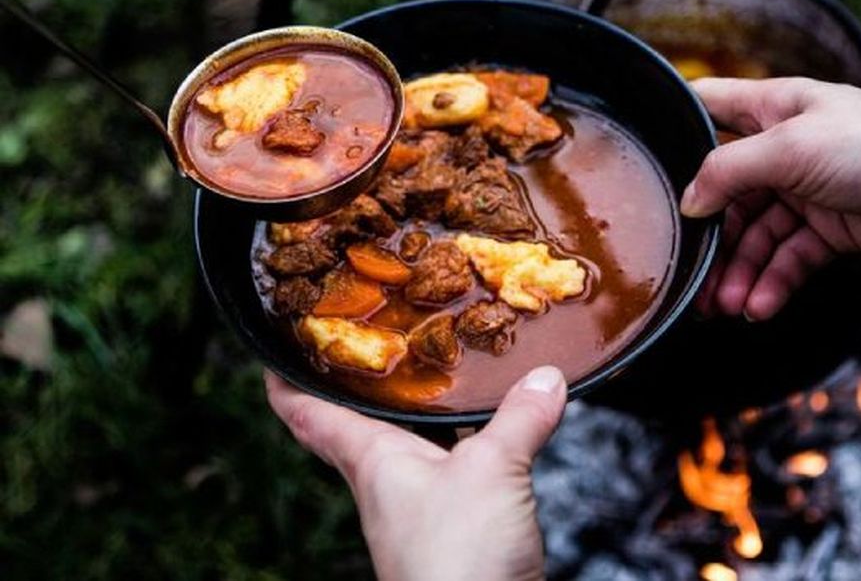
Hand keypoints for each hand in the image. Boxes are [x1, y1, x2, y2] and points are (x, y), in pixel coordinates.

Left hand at [265, 366, 566, 580]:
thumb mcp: (490, 471)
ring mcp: (418, 509)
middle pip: (355, 427)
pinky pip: (448, 472)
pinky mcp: (454, 529)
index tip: (275, 349)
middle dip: (356, 388)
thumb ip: (518, 419)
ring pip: (404, 448)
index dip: (285, 379)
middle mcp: (386, 483)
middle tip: (364, 341)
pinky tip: (484, 435)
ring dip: (411, 415)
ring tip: (428, 372)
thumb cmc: (456, 560)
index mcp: (371, 460)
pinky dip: (458, 445)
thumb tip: (545, 377)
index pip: (307, 413)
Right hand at [683, 77, 860, 320]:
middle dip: (709, 236)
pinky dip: (773, 283)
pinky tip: (759, 305)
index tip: (643, 161)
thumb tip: (689, 200)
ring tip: (725, 306)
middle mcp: (786, 148)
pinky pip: (790, 259)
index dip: (676, 126)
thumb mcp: (794, 149)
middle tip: (690, 277)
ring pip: (756, 235)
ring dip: (738, 271)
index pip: (710, 106)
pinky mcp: (834, 229)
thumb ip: (730, 171)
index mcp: (774, 107)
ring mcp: (810, 191)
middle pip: (727, 192)